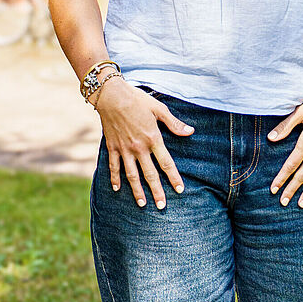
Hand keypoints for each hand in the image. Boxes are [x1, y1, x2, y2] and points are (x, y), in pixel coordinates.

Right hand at [94, 79, 193, 209]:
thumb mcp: (159, 109)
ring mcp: (124, 149)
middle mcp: (139, 148)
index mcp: (153, 138)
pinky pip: (114, 166)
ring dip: (137, 190)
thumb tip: (190, 131)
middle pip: (150, 174)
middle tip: (162, 206)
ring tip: (142, 204)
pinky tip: (117, 189)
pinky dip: (115, 178)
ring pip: (132, 175)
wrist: (112, 95)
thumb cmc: (137, 99)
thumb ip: (174, 123)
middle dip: (157, 191)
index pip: (166, 163)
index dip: (173, 177)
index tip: (179, 190)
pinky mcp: (112, 147)